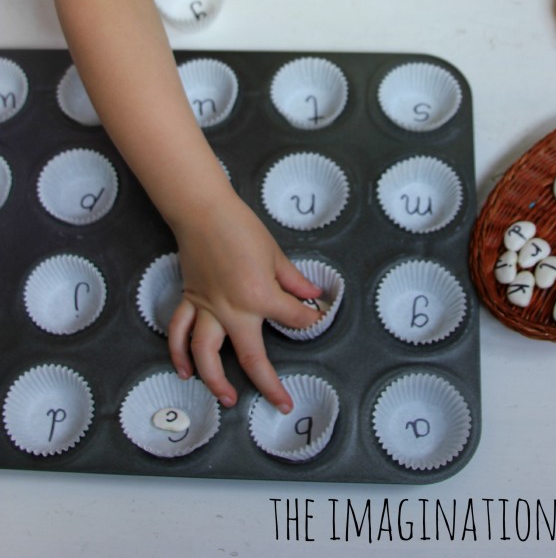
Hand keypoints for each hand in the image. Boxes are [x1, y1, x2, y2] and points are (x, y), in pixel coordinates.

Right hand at [167, 191, 322, 411]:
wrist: (203, 212)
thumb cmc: (242, 228)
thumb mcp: (276, 254)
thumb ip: (293, 281)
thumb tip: (313, 296)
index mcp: (260, 296)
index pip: (294, 317)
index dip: (310, 319)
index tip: (317, 318)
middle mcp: (234, 310)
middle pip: (252, 357)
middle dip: (268, 384)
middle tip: (281, 403)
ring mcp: (209, 309)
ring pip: (207, 355)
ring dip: (215, 381)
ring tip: (227, 398)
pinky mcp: (191, 301)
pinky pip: (180, 333)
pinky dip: (178, 353)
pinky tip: (185, 371)